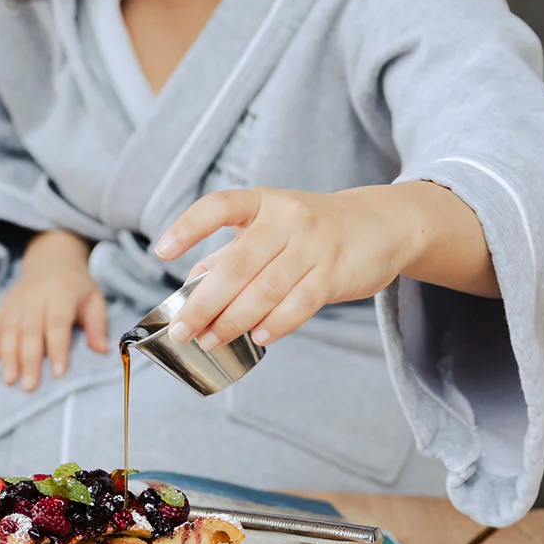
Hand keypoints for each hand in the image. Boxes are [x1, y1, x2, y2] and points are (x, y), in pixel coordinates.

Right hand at [0, 231, 108, 391]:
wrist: (51, 260)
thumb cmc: (76, 287)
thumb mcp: (94, 300)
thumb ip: (98, 325)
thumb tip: (101, 350)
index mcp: (61, 293)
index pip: (57, 323)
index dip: (58, 348)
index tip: (58, 373)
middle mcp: (35, 296)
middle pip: (30, 330)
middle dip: (29, 360)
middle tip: (29, 386)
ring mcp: (16, 300)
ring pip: (9, 329)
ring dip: (8, 355)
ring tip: (9, 380)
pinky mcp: (3, 304)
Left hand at [153, 185, 448, 347]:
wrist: (382, 224)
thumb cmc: (313, 229)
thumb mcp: (271, 227)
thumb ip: (233, 252)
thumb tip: (191, 283)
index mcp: (262, 203)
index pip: (218, 206)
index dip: (188, 228)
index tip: (161, 252)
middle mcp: (287, 218)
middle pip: (237, 265)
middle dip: (203, 303)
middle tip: (181, 331)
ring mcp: (314, 244)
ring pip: (265, 289)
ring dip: (233, 321)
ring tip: (210, 340)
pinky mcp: (336, 271)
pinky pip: (300, 303)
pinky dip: (275, 324)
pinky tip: (256, 338)